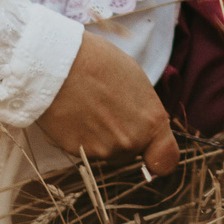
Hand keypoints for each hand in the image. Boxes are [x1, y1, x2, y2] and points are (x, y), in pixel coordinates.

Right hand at [36, 31, 179, 177]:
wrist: (57, 64)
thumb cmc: (99, 62)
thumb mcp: (136, 81)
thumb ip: (144, 111)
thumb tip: (142, 122)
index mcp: (152, 123)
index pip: (166, 161)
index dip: (159, 158)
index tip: (152, 151)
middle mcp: (131, 143)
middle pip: (131, 152)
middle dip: (122, 137)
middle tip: (107, 109)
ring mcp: (103, 150)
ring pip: (106, 152)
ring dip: (100, 136)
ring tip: (88, 106)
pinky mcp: (77, 152)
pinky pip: (83, 149)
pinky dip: (79, 135)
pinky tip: (73, 112)